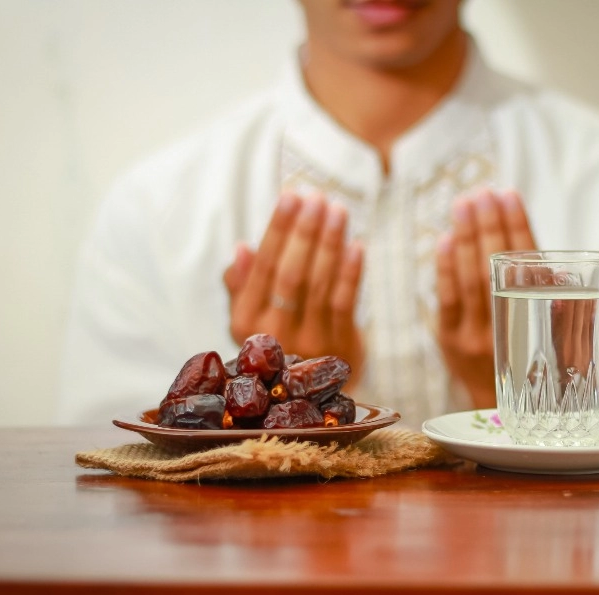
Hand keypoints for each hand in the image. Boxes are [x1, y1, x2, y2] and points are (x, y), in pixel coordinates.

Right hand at [223, 192, 364, 381]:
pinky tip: (357, 245)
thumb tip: (242, 249)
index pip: (263, 267)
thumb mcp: (251, 318)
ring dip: (330, 244)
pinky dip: (351, 272)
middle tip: (317, 198)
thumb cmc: (281, 339)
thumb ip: (242, 285)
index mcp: (244, 322)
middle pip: (290, 274)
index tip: (290, 197)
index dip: (278, 230)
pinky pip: (345, 303)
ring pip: (319, 285)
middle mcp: (272, 334)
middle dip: (304, 232)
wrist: (316, 392)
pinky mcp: (339, 347)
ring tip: (338, 211)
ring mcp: (308, 342)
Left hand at [436, 189, 535, 407]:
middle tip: (481, 193)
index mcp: (539, 319)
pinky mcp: (449, 341)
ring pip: (470, 279)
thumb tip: (553, 266)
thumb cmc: (531, 359)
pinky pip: (446, 300)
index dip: (517, 226)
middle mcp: (508, 328)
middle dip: (487, 225)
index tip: (509, 194)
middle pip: (495, 267)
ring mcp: (476, 335)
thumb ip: (550, 299)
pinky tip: (444, 239)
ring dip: (465, 237)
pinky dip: (445, 268)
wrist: (500, 405)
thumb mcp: (552, 333)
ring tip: (463, 204)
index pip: (528, 263)